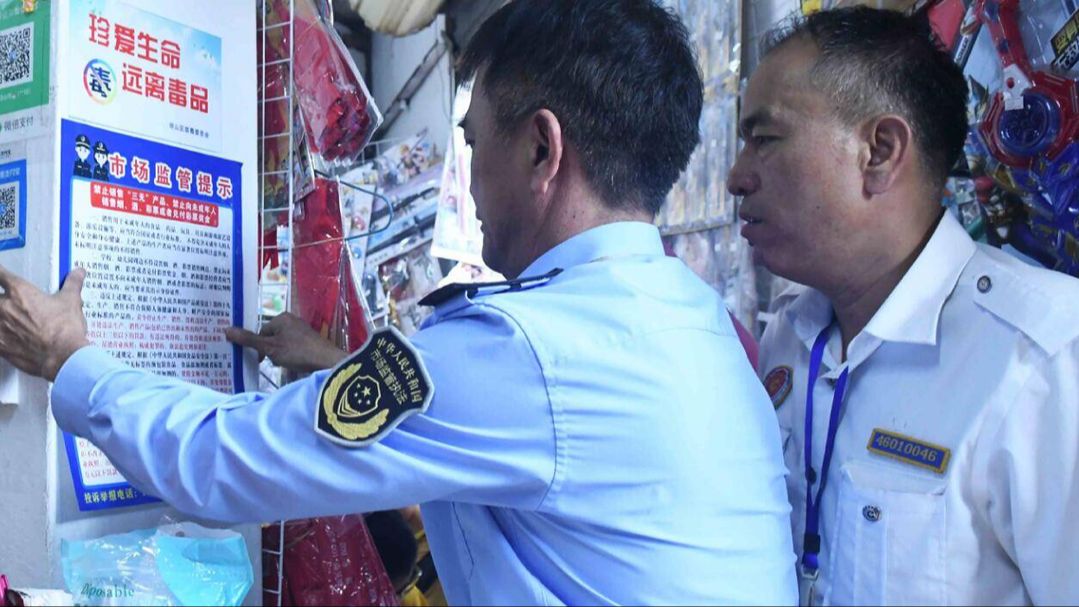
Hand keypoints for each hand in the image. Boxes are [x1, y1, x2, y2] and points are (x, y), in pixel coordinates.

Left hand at [0, 266, 90, 380]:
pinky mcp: (0, 345)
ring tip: (10, 322)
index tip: (0, 274)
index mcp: (20, 292)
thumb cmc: (64, 329)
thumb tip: (77, 274)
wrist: (62, 356)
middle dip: (2, 301)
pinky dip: (1, 336)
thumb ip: (72, 284)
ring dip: (0, 319)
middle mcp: (4, 307)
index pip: (0, 274)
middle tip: (14, 306)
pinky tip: (8, 337)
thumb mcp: (71, 302)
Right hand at [224, 312, 346, 372]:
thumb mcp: (270, 348)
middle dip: (270, 351)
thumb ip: (249, 340)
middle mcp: (292, 320)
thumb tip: (226, 330)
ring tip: (286, 364)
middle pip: (271, 337)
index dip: (258, 347)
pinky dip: (291, 356)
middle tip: (275, 362)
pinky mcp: (310, 340)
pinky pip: (293, 347)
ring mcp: (302, 330)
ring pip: (282, 344)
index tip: (260, 361)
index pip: (261, 331)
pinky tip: (296, 365)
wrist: (327, 361)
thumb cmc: (297, 352)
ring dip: (280, 355)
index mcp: (281, 317)